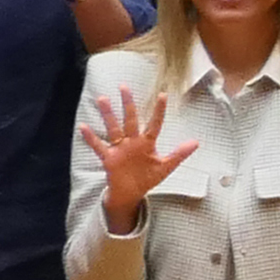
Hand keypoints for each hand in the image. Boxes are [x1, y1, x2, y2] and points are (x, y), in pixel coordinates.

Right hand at [83, 83, 195, 229]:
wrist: (131, 193)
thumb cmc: (147, 177)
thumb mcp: (165, 167)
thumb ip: (179, 154)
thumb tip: (196, 142)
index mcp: (147, 143)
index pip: (154, 124)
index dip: (159, 111)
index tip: (163, 94)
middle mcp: (132, 141)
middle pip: (131, 120)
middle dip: (128, 104)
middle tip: (124, 87)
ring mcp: (120, 148)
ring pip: (114, 128)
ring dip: (108, 115)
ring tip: (103, 99)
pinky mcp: (109, 158)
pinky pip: (99, 146)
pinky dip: (91, 138)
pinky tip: (83, 126)